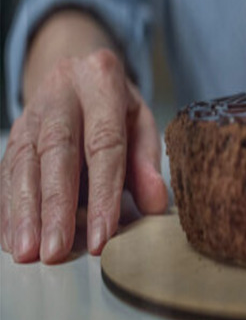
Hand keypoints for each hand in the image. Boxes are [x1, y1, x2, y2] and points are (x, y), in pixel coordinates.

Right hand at [1, 47, 167, 263]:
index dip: (103, 193)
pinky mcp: (13, 130)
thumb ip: (147, 161)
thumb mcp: (142, 121)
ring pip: (24, 162)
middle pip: (57, 152)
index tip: (101, 236)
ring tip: (29, 252)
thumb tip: (155, 204)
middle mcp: (62, 91)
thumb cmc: (118, 104)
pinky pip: (6, 170)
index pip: (104, 144)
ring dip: (25, 212)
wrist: (79, 67)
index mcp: (103, 81)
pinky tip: (14, 239)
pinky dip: (8, 207)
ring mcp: (32, 110)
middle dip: (56, 206)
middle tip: (56, 251)